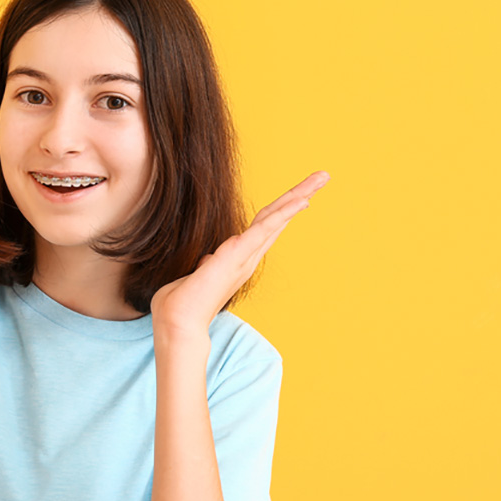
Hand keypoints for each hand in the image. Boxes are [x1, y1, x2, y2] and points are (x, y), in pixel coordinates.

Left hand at [150, 170, 331, 337]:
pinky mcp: (237, 255)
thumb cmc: (181, 305)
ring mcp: (244, 257)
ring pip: (276, 219)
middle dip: (300, 196)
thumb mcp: (194, 278)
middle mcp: (247, 258)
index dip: (282, 210)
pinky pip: (264, 229)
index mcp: (238, 260)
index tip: (301, 196)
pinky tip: (301, 200)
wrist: (177, 324)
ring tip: (320, 179)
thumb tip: (206, 262)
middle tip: (322, 177)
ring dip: (298, 196)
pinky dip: (283, 213)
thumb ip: (205, 267)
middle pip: (277, 219)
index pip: (264, 228)